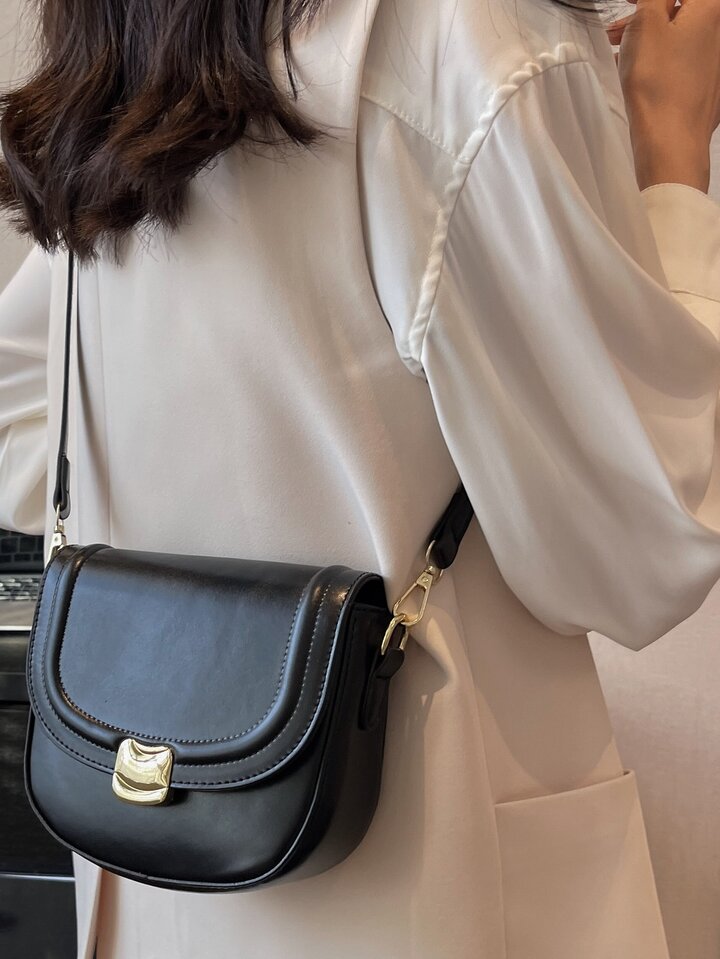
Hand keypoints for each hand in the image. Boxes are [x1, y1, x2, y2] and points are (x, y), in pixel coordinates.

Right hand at [605, 0, 719, 189]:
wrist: (671, 142)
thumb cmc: (659, 86)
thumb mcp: (645, 25)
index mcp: (711, 9)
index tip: (630, 3)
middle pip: (682, 11)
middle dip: (649, 15)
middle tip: (619, 28)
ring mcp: (716, 63)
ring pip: (681, 37)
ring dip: (651, 38)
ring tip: (622, 52)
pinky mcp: (708, 86)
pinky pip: (683, 62)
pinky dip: (661, 60)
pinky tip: (639, 72)